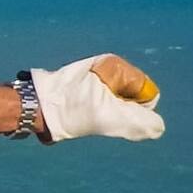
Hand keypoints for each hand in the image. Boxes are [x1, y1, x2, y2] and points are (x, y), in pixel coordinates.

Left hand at [29, 54, 163, 142]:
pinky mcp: (82, 88)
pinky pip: (101, 104)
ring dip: (107, 115)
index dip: (136, 109)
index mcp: (115, 66)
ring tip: (85, 114)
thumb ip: (140, 122)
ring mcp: (93, 77)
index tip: (114, 112)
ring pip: (116, 103)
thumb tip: (157, 127)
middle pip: (132, 98)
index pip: (147, 92)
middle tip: (97, 114)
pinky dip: (96, 114)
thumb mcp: (111, 118)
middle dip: (121, 111)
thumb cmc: (71, 110)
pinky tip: (79, 115)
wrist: (34, 108)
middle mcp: (105, 68)